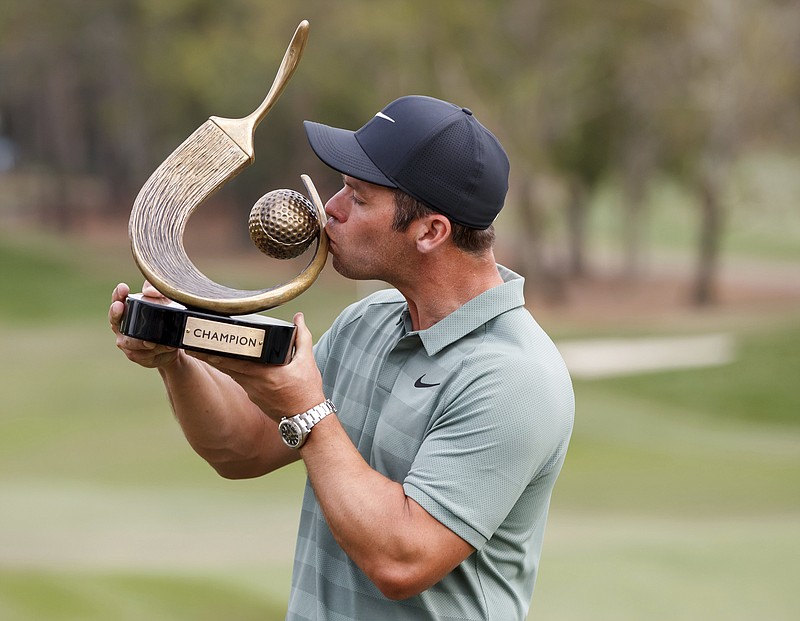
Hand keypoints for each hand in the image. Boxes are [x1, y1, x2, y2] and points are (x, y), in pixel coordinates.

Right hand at [109, 282, 180, 368]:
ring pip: (131, 342)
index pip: (117, 301)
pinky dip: (156, 350)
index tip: (123, 288)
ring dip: (142, 341)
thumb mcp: (165, 302)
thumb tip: (149, 291)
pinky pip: (144, 354)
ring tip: (152, 341)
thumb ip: (157, 292)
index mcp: (126, 311)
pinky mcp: (137, 356)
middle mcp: (122, 327)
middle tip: (120, 307)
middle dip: (117, 314)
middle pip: (115, 322)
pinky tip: (166, 347)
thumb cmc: (164, 318)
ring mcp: (127, 343)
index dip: (118, 295)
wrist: (173, 343)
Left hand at [187, 311, 323, 421]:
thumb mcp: (307, 361)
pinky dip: (230, 369)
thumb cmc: (306, 391)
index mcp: (263, 373)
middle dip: (207, 355)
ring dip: (216, 362)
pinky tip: (224, 363)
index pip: (232, 360)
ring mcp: (251, 390)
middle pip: (224, 366)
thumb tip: (299, 317)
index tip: (200, 342)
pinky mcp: (253, 396)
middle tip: (191, 344)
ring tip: (201, 350)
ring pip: (229, 372)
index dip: (214, 351)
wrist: (306, 418)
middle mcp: (252, 382)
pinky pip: (238, 379)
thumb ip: (302, 337)